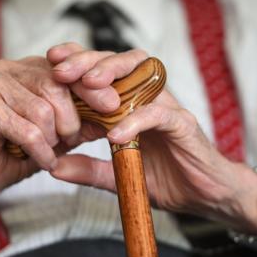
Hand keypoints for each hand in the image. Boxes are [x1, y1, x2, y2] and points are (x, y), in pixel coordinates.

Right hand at [0, 44, 148, 253]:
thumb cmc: (22, 150)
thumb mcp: (61, 132)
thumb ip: (84, 118)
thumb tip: (117, 109)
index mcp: (28, 67)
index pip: (67, 67)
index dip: (92, 86)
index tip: (113, 105)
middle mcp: (8, 69)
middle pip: (57, 87)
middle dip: (71, 121)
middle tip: (69, 141)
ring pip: (43, 111)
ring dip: (53, 139)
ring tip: (49, 150)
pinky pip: (28, 131)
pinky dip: (41, 152)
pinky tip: (43, 161)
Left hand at [49, 44, 256, 233]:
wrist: (205, 196)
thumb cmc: (166, 179)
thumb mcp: (119, 176)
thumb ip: (89, 169)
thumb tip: (54, 167)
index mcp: (130, 106)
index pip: (103, 73)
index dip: (78, 64)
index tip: (51, 64)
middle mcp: (147, 100)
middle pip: (118, 63)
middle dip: (88, 61)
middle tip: (61, 70)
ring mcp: (166, 108)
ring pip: (141, 75)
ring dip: (112, 75)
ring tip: (86, 85)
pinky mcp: (182, 124)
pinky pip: (158, 114)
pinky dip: (135, 121)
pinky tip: (115, 134)